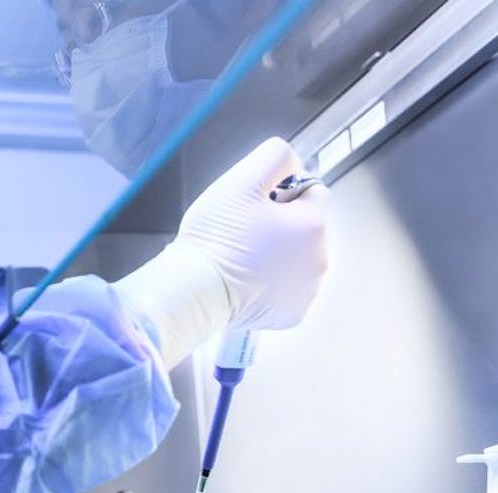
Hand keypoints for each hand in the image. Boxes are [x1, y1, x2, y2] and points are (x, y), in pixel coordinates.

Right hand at [114, 137, 329, 367]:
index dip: (280, 193)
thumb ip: (275, 156)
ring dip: (278, 257)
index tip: (253, 207)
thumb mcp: (241, 180)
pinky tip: (248, 283)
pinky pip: (287, 291)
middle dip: (281, 227)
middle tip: (243, 235)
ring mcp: (307, 291)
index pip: (311, 191)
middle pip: (305, 229)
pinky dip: (272, 287)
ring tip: (243, 260)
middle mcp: (319, 260)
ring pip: (297, 260)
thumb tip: (292, 160)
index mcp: (313, 224)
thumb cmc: (214, 239)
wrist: (194, 291)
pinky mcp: (292, 315)